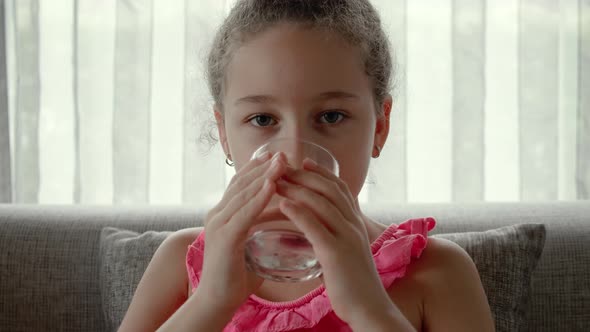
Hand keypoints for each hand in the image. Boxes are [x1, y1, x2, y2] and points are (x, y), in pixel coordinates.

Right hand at [197, 151, 287, 312]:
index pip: (239, 185)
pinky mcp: (224, 237)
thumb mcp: (250, 244)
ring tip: (281, 162)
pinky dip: (259, 197)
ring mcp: (218, 224)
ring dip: (264, 176)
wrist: (217, 301)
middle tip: (282, 153)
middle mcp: (217, 215)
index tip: (275, 156)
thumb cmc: (236, 276)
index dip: (256, 169)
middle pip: (241, 184)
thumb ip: (260, 229)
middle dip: (263, 167)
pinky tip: (272, 185)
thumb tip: (283, 220)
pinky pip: (245, 212)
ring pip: (243, 194)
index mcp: (221, 215)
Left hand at [276, 159, 401, 326]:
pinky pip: (315, 227)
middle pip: (328, 189)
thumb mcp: (350, 250)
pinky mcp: (336, 254)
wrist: (370, 308)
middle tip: (282, 167)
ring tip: (276, 181)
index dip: (322, 173)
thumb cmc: (354, 282)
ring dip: (297, 189)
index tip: (303, 162)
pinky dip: (298, 213)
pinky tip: (283, 205)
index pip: (340, 188)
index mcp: (356, 223)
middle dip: (304, 175)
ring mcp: (347, 237)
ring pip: (321, 203)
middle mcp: (354, 225)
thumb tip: (323, 225)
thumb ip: (339, 234)